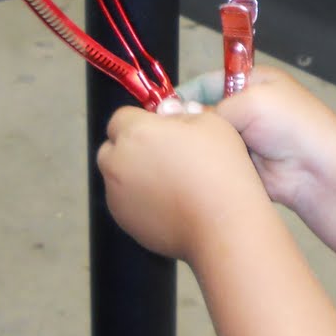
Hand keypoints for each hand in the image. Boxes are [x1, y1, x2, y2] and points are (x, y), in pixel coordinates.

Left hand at [96, 105, 270, 263]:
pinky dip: (140, 200)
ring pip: (117, 177)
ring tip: (171, 183)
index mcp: (135, 133)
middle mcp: (116, 163)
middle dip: (131, 148)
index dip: (142, 121)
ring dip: (135, 174)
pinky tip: (170, 203)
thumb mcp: (209, 122)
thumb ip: (178, 113)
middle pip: (112, 148)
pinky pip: (126, 202)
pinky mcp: (124, 221)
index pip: (122, 117)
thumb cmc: (219, 168)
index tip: (164, 131)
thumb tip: (165, 117)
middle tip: (165, 155)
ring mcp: (116, 195)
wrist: (222, 223)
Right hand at [179, 66, 335, 210]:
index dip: (182, 94)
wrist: (317, 171)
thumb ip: (212, 106)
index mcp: (251, 81)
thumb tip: (179, 115)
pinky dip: (204, 165)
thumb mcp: (252, 101)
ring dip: (195, 146)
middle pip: (202, 112)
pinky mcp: (240, 164)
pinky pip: (213, 161)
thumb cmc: (291, 125)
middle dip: (185, 122)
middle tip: (164, 135)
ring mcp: (243, 137)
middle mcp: (246, 107)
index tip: (158, 110)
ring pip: (205, 139)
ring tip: (175, 153)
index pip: (205, 81)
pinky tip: (189, 170)